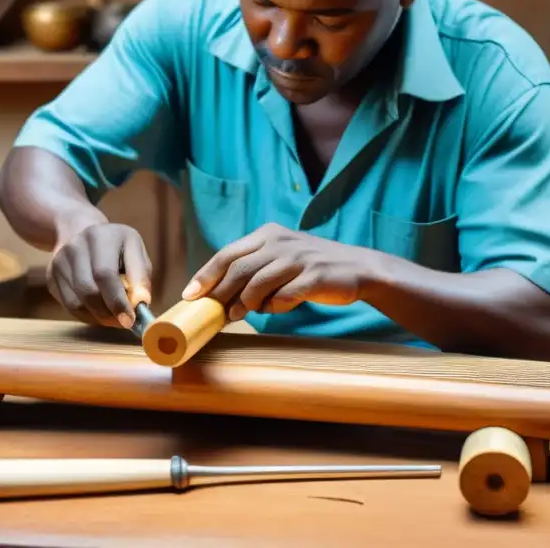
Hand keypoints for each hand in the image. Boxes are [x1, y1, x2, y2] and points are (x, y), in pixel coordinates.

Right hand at [47, 222, 151, 327]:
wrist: (79, 230)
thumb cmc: (115, 246)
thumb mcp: (134, 250)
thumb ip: (141, 276)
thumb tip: (141, 304)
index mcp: (99, 236)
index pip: (105, 274)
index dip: (117, 300)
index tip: (130, 320)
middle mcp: (74, 246)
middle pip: (88, 291)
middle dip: (108, 313)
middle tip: (123, 322)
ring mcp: (58, 262)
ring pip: (76, 303)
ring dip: (98, 317)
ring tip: (114, 317)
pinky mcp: (50, 276)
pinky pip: (68, 306)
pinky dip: (87, 315)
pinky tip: (100, 311)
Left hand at [182, 223, 382, 320]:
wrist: (360, 268)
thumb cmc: (314, 267)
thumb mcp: (282, 257)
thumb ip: (255, 269)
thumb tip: (220, 296)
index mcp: (268, 234)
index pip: (228, 253)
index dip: (206, 274)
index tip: (189, 294)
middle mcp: (280, 241)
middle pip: (238, 268)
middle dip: (218, 292)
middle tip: (209, 310)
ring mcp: (298, 258)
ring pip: (257, 283)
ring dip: (243, 303)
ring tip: (237, 315)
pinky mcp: (313, 276)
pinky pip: (284, 296)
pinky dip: (274, 306)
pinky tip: (275, 308)